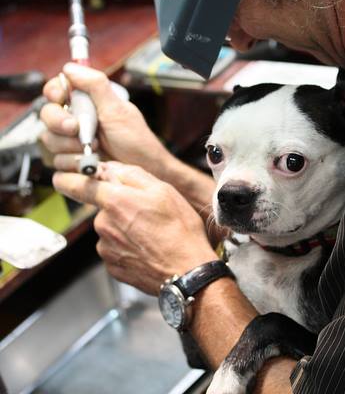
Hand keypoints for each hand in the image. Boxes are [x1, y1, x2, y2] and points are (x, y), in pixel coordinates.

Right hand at [40, 62, 172, 175]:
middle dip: (59, 122)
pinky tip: (90, 162)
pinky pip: (56, 161)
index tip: (62, 97)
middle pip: (47, 114)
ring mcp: (71, 142)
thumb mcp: (117, 109)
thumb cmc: (135, 139)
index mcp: (86, 102)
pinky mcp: (70, 162)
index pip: (57, 89)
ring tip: (95, 147)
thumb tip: (70, 67)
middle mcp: (75, 119)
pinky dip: (72, 162)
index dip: (54, 91)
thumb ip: (95, 85)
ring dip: (69, 145)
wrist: (143, 170)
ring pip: (49, 139)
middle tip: (75, 128)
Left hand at [53, 161, 217, 293]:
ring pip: (110, 228)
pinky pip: (115, 248)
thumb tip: (110, 168)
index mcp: (116, 201)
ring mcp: (107, 247)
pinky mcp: (113, 266)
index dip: (67, 179)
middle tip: (148, 213)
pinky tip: (148, 247)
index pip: (78, 185)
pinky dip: (128, 246)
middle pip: (104, 208)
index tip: (61, 177)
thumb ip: (132, 174)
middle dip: (121, 206)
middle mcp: (105, 224)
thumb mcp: (163, 189)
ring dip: (125, 227)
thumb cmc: (179, 230)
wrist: (187, 271)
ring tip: (152, 233)